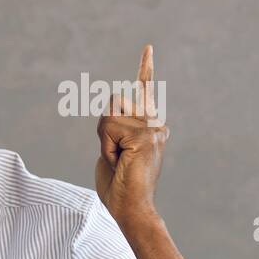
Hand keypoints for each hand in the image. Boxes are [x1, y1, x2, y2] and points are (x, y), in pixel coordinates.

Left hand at [95, 44, 168, 228]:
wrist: (131, 210)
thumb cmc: (119, 187)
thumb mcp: (111, 150)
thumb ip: (113, 130)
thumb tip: (111, 112)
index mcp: (149, 127)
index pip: (145, 91)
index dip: (145, 68)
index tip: (147, 48)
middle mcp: (155, 124)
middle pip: (114, 102)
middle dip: (104, 130)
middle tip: (115, 158)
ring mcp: (153, 128)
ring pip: (109, 114)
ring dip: (104, 139)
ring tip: (118, 160)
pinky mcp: (145, 135)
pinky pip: (109, 127)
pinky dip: (106, 146)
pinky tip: (120, 161)